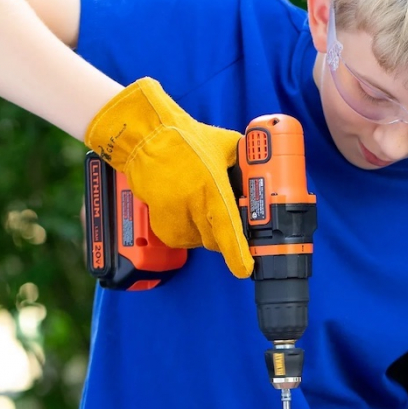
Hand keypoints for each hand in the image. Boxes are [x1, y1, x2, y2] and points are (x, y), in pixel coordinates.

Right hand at [84, 77, 252, 277]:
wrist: (146, 140)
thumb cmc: (185, 140)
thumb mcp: (225, 146)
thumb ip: (244, 161)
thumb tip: (261, 170)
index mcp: (212, 188)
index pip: (227, 228)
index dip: (237, 253)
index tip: (245, 268)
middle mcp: (192, 206)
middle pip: (216, 241)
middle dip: (226, 234)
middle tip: (228, 216)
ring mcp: (174, 217)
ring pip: (200, 241)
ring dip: (206, 231)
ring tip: (202, 204)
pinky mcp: (160, 224)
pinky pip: (183, 239)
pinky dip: (189, 229)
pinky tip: (187, 208)